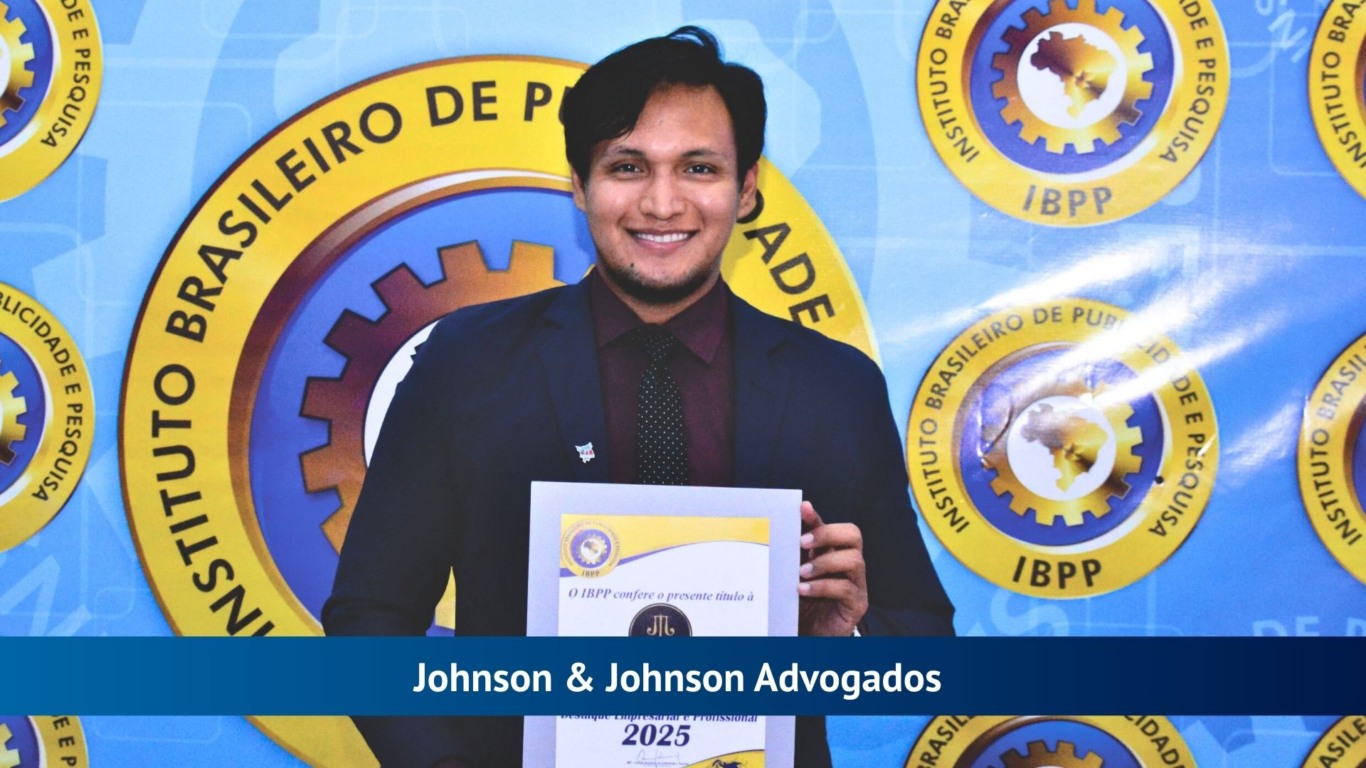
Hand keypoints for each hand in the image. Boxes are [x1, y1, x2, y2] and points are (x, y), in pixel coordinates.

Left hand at [797, 500, 867, 635]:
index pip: (830, 527)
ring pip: (855, 560)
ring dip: (825, 563)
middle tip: (803, 542)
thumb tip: (776, 529)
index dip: (817, 517)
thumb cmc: (801, 603)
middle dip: (828, 534)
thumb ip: (791, 554)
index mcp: (832, 552)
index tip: (801, 508)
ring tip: (801, 572)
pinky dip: (823, 586)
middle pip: (853, 535)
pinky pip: (846, 588)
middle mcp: (848, 564)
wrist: (810, 635)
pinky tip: (803, 589)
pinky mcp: (857, 604)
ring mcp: (856, 583)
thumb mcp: (793, 575)